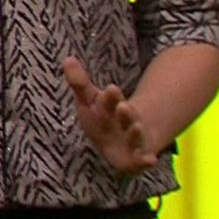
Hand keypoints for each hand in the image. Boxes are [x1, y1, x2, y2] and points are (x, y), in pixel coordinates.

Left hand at [63, 57, 159, 173]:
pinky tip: (151, 160)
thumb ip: (79, 82)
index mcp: (113, 106)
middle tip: (123, 106)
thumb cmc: (102, 118)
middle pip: (125, 115)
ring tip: (136, 127)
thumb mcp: (88, 100)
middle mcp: (125, 121)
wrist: (122, 142)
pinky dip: (147, 160)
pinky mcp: (137, 158)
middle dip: (125, 112)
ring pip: (135, 135)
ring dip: (135, 132)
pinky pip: (143, 160)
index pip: (110, 99)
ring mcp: (133, 139)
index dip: (110, 96)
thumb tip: (67, 58)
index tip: (110, 89)